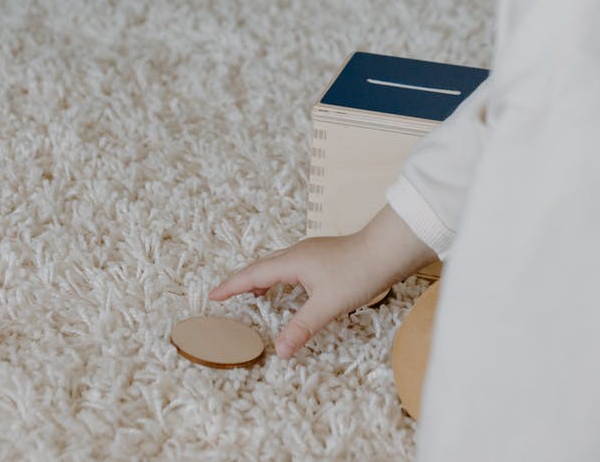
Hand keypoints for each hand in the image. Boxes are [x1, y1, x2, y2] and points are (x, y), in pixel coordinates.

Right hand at [210, 206, 436, 357]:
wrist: (387, 250)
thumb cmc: (359, 271)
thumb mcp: (327, 305)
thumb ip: (301, 328)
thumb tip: (279, 350)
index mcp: (292, 262)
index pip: (252, 275)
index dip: (231, 286)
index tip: (213, 295)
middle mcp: (297, 253)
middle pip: (261, 266)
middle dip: (242, 281)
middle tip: (226, 295)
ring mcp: (311, 253)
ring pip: (277, 264)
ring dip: (262, 278)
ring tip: (255, 293)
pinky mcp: (324, 256)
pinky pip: (292, 265)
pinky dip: (281, 277)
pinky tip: (291, 286)